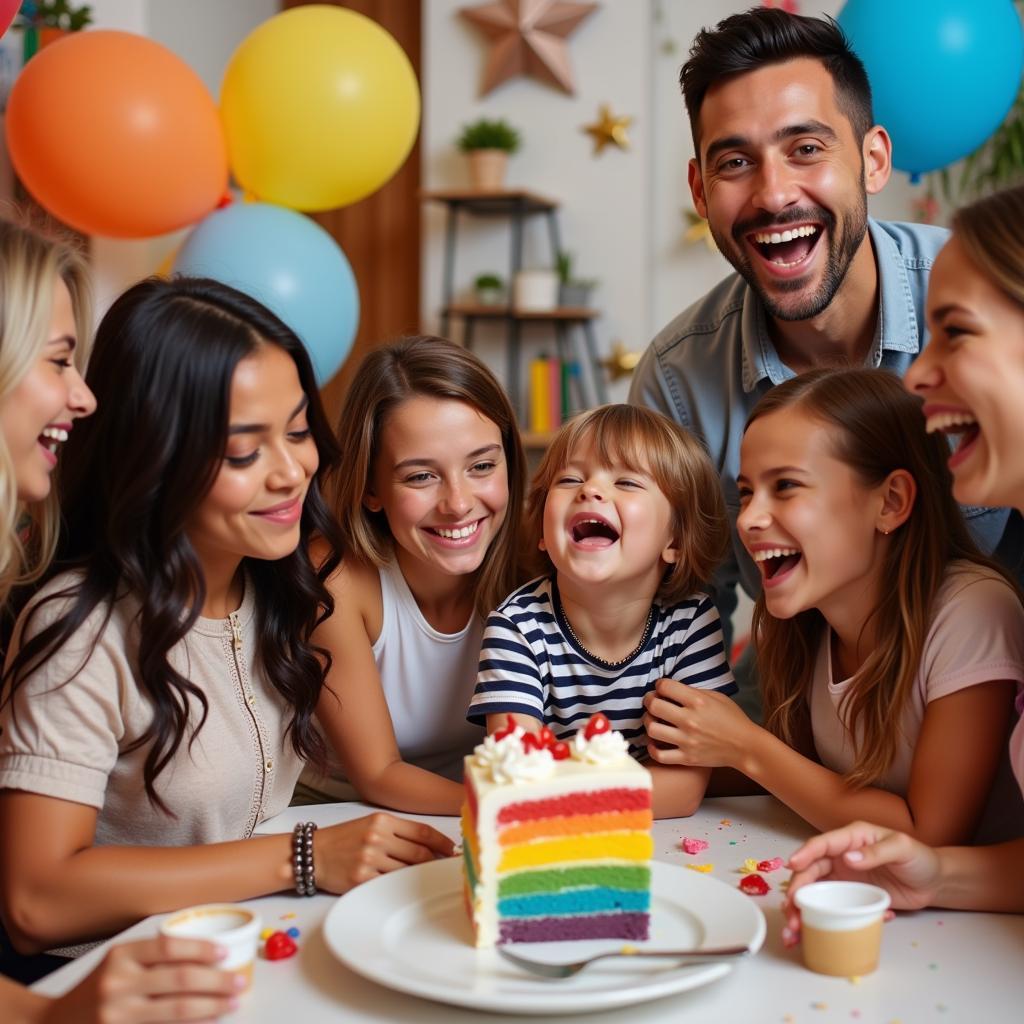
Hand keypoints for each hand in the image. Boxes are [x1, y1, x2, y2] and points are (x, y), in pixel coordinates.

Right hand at [40, 936, 242, 1022]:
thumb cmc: (98, 989)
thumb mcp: (119, 963)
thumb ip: (154, 958)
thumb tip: (208, 955)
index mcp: (121, 956)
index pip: (169, 947)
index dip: (201, 949)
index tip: (225, 953)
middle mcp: (117, 984)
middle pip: (179, 979)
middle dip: (215, 981)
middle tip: (239, 982)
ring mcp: (117, 1016)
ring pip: (176, 1010)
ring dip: (210, 1006)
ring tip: (231, 1002)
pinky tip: (208, 1021)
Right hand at [317, 812, 454, 892]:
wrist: (311, 853)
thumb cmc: (344, 839)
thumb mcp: (370, 824)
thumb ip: (397, 832)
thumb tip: (428, 846)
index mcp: (382, 820)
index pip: (422, 831)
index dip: (442, 842)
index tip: (453, 850)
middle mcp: (377, 837)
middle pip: (419, 853)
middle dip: (436, 862)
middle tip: (446, 869)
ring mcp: (369, 859)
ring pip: (406, 870)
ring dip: (419, 877)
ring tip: (428, 880)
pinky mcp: (360, 879)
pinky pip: (388, 884)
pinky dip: (400, 887)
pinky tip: (405, 888)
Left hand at [643, 679, 755, 768]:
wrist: (746, 747)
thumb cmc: (733, 719)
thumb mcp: (717, 697)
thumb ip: (693, 691)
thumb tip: (671, 688)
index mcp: (698, 702)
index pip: (665, 686)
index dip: (659, 684)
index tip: (661, 688)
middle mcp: (690, 720)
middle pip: (654, 706)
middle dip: (649, 700)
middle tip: (652, 701)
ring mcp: (687, 741)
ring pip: (652, 729)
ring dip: (649, 722)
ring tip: (653, 720)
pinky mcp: (687, 758)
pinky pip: (659, 755)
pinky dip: (652, 748)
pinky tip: (656, 742)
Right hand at [782, 821, 941, 944]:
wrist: (935, 882)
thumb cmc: (920, 858)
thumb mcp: (902, 848)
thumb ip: (876, 851)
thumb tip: (848, 858)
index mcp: (851, 838)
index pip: (822, 844)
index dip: (804, 854)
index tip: (792, 866)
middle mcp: (841, 856)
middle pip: (810, 871)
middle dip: (796, 891)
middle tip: (791, 912)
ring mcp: (843, 877)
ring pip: (814, 891)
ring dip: (801, 910)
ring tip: (795, 930)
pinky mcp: (849, 896)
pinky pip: (830, 907)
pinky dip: (819, 920)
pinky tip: (816, 934)